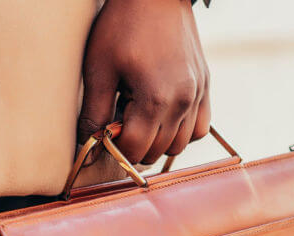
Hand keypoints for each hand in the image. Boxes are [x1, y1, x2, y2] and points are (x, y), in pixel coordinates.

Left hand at [79, 0, 210, 164]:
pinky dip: (181, 131)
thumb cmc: (123, 25)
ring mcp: (198, 95)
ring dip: (157, 142)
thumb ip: (94, 113)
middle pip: (157, 151)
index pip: (135, 150)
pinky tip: (163, 116)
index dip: (114, 149)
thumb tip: (89, 150)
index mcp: (156, 98)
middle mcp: (183, 101)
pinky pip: (199, 128)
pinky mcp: (205, 87)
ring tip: (139, 115)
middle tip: (118, 118)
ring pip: (180, 146)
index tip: (103, 134)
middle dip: (134, 145)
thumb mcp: (99, 69)